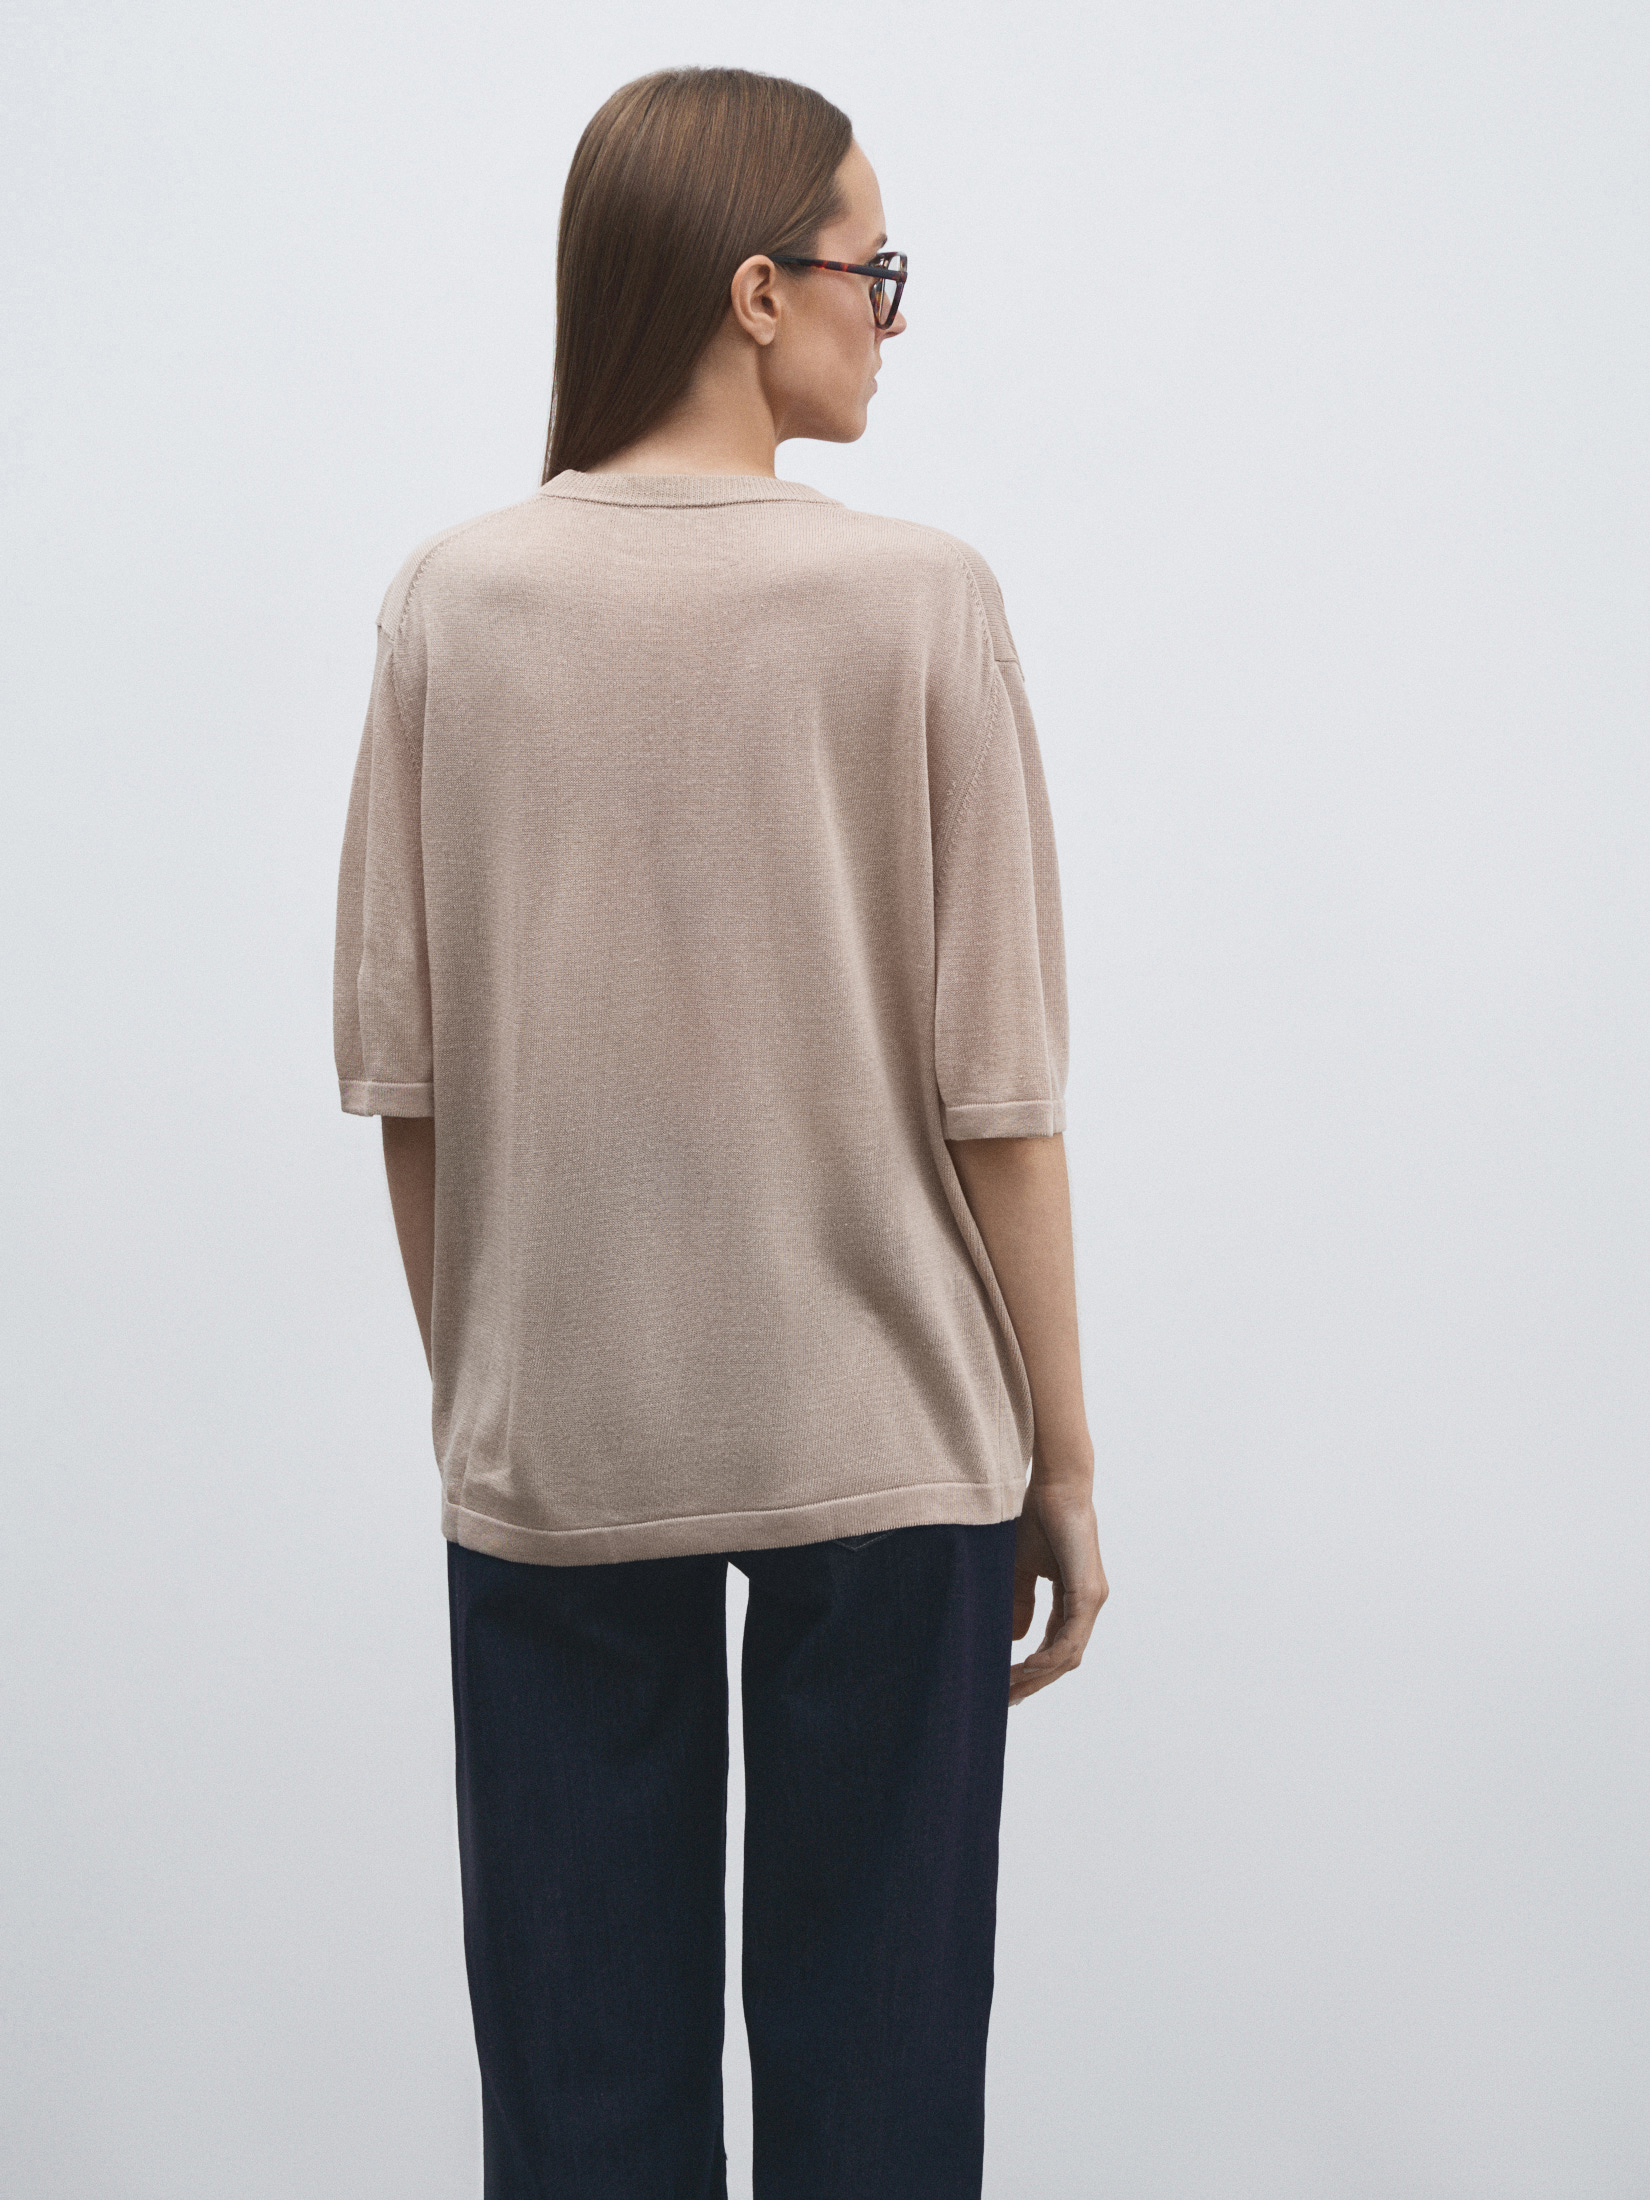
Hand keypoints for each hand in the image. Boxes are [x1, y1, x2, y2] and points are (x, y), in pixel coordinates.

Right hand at [1009, 1481, 1107, 1705]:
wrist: (1055, 1486)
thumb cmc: (1036, 1518)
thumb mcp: (1019, 1568)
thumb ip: (1019, 1602)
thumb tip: (1015, 1640)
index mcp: (1074, 1598)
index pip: (1056, 1645)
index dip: (1033, 1668)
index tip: (1006, 1684)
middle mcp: (1088, 1603)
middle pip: (1064, 1658)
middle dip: (1034, 1682)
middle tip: (1005, 1700)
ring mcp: (1092, 1600)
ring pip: (1069, 1654)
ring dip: (1039, 1675)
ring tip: (1010, 1687)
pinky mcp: (1088, 1593)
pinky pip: (1071, 1638)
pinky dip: (1050, 1656)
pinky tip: (1027, 1666)